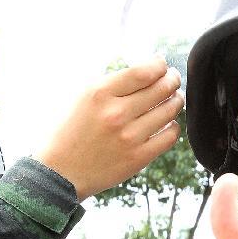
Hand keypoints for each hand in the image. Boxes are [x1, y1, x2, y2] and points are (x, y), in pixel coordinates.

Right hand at [33, 57, 183, 200]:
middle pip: (161, 88)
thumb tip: (149, 71)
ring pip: (169, 111)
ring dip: (176, 102)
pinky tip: (167, 124)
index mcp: (100, 94)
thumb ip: (115, 84)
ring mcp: (129, 137)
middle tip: (173, 79)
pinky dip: (173, 127)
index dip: (160, 65)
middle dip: (173, 80)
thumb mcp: (84, 98)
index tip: (163, 65)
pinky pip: (170, 136)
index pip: (144, 72)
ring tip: (173, 99)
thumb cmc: (73, 131)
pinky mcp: (138, 158)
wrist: (61, 172)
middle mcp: (116, 114)